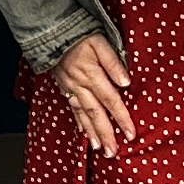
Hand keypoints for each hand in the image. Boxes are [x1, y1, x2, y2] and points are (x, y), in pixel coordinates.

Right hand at [54, 33, 135, 158]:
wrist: (52, 31)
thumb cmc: (80, 35)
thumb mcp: (100, 42)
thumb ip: (113, 62)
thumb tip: (126, 82)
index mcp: (91, 74)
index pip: (110, 100)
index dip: (121, 117)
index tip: (131, 134)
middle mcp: (80, 85)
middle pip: (95, 113)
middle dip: (105, 133)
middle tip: (113, 152)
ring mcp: (70, 88)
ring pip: (82, 114)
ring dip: (92, 132)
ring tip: (100, 149)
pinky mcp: (64, 87)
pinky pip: (72, 108)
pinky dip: (79, 121)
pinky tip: (84, 132)